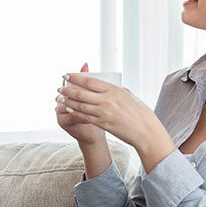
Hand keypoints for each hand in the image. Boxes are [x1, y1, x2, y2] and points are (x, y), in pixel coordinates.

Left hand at [59, 73, 175, 172]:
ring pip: (81, 105)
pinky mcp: (102, 124)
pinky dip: (75, 111)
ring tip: (61, 97)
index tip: (67, 75)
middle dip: (68, 89)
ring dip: (68, 100)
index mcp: (115, 90)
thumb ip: (118, 91)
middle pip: (82, 93)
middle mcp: (108, 100)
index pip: (90, 82)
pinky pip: (84, 116)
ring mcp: (104, 113)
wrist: (145, 131)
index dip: (76, 77)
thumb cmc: (140, 113)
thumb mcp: (129, 97)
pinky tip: (68, 108)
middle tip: (59, 86)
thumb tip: (109, 87)